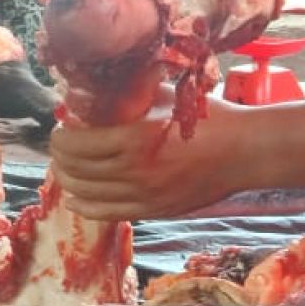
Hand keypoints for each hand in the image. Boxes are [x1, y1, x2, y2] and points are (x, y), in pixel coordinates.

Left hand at [49, 90, 248, 219]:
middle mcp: (134, 171)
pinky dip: (84, 206)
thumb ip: (128, 97)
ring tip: (65, 167)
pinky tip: (74, 199)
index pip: (74, 144)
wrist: (245, 152)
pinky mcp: (154, 211)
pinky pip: (107, 213)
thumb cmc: (207, 118)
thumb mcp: (163, 97)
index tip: (60, 128)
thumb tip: (94, 92)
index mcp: (133, 138)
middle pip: (75, 169)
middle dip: (59, 157)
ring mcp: (144, 195)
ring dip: (68, 180)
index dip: (59, 137)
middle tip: (60, 146)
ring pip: (86, 193)